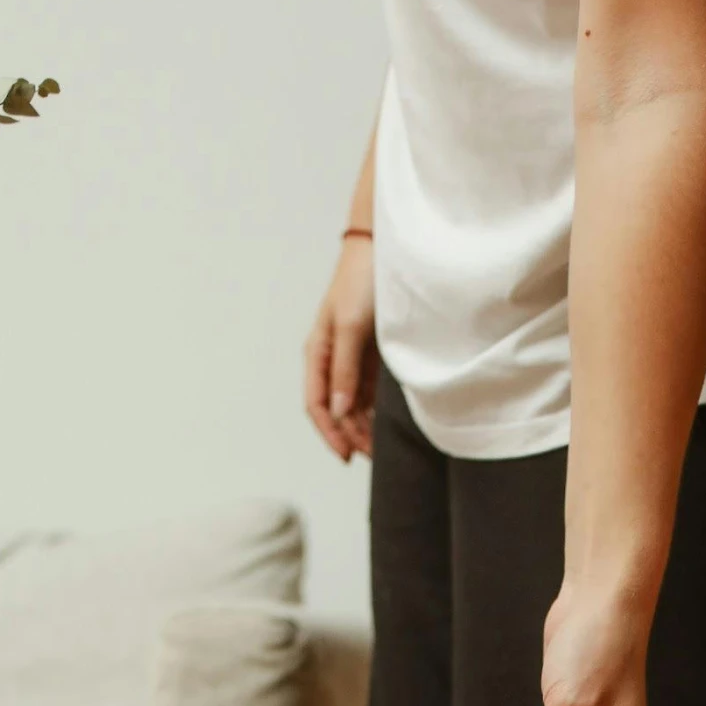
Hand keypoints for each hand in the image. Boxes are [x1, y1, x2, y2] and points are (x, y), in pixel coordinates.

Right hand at [303, 237, 376, 461]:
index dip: (330, 433)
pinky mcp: (372, 354)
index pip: (318, 404)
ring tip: (382, 448)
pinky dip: (376, 410)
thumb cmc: (361, 281)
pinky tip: (387, 424)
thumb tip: (340, 412)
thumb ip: (345, 370)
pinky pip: (370, 391)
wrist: (384, 248)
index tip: (347, 456)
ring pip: (353, 404)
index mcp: (318, 352)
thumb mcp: (350, 327)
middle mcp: (332, 359)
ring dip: (364, 426)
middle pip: (336, 409)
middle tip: (373, 457)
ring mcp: (352, 357)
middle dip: (351, 435)